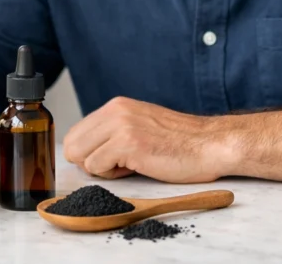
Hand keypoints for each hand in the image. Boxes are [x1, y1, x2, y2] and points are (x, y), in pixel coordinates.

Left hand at [62, 97, 230, 183]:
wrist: (209, 144)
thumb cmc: (179, 142)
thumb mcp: (139, 126)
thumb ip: (113, 132)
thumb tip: (85, 152)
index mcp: (116, 106)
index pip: (75, 133)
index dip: (89, 153)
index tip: (112, 158)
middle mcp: (115, 111)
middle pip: (72, 145)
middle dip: (90, 162)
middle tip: (119, 164)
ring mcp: (121, 125)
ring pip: (81, 157)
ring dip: (103, 169)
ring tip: (132, 164)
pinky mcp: (128, 143)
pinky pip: (96, 167)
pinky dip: (114, 175)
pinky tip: (138, 166)